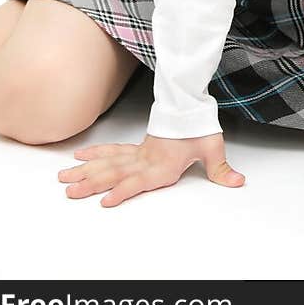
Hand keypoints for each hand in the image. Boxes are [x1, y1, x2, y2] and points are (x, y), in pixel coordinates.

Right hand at [57, 131, 243, 207]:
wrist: (191, 105)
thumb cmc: (199, 127)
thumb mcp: (213, 147)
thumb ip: (222, 170)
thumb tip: (238, 182)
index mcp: (162, 165)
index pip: (137, 180)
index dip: (122, 191)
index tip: (105, 200)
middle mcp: (145, 160)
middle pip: (114, 172)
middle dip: (90, 183)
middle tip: (69, 191)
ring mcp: (138, 154)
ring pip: (107, 163)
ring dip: (85, 171)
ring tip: (65, 179)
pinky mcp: (137, 148)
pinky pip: (112, 151)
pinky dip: (95, 153)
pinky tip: (80, 157)